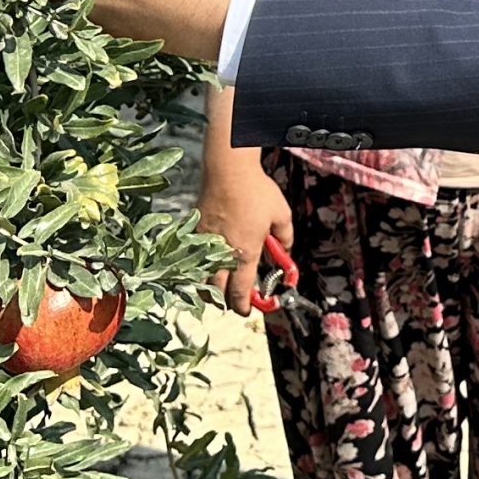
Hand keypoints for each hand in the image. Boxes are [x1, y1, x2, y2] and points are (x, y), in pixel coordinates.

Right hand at [198, 101, 292, 314]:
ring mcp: (205, 243)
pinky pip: (193, 259)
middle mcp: (222, 254)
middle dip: (228, 302)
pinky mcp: (194, 231)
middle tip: (237, 300)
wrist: (227, 169)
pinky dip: (199, 268)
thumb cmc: (256, 191)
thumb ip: (285, 239)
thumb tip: (285, 252)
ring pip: (201, 279)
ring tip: (220, 286)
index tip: (250, 309)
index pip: (241, 293)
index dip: (246, 307)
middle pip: (218, 293)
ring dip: (211, 288)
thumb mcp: (281, 215)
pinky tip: (208, 263)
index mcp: (245, 254)